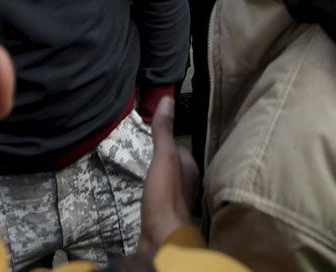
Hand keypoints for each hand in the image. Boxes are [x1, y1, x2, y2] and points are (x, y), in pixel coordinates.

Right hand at [137, 98, 199, 254]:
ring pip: (168, 179)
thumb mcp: (164, 157)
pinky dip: (154, 190)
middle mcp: (188, 182)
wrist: (162, 236)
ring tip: (145, 168)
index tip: (153, 133)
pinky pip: (160, 195)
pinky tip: (146, 191)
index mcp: (190, 166)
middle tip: (145, 151)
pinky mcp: (166, 213)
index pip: (180, 146)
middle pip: (174, 164)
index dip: (168, 139)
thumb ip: (164, 131)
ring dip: (159, 174)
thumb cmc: (165, 194)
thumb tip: (168, 98)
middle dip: (163, 158)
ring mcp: (178, 199)